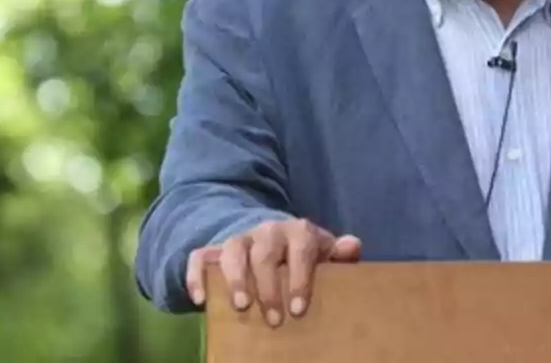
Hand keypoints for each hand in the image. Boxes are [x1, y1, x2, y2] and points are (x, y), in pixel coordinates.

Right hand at [186, 218, 361, 326]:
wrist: (269, 240)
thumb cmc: (302, 256)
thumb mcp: (323, 254)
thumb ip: (339, 254)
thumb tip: (353, 246)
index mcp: (298, 231)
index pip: (301, 249)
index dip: (300, 278)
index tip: (299, 308)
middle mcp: (268, 231)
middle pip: (265, 254)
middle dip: (269, 288)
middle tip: (274, 320)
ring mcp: (239, 239)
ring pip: (233, 251)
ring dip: (236, 280)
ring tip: (242, 308)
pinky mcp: (213, 250)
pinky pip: (200, 257)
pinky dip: (197, 277)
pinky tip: (201, 301)